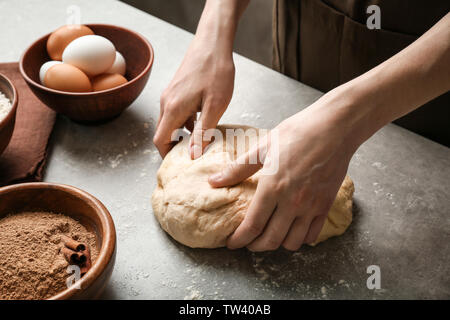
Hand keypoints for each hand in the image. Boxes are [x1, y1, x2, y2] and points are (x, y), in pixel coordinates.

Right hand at [153, 35, 234, 158]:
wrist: (213, 43)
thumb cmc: (216, 72)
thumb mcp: (215, 106)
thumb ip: (203, 132)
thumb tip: (193, 156)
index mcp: (173, 108)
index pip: (160, 140)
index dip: (168, 155)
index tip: (181, 164)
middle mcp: (166, 102)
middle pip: (162, 132)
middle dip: (174, 146)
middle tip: (192, 156)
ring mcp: (170, 94)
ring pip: (169, 122)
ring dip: (181, 134)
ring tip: (201, 140)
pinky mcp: (176, 89)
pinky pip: (175, 111)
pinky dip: (184, 121)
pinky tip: (202, 121)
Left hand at [208, 98, 356, 250]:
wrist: (334, 127)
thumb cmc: (297, 133)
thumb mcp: (263, 147)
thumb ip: (238, 168)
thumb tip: (213, 182)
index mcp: (273, 187)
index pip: (253, 226)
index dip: (240, 240)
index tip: (232, 243)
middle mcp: (292, 202)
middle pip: (271, 240)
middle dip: (255, 246)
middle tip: (247, 242)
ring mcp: (311, 206)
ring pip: (292, 242)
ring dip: (277, 245)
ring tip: (269, 236)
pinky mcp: (326, 205)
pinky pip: (312, 234)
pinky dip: (300, 239)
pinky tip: (292, 230)